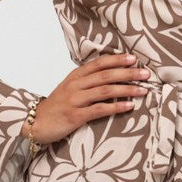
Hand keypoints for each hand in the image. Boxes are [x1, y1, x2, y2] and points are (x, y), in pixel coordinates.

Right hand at [20, 52, 151, 144]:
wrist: (35, 123)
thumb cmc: (56, 107)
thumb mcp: (69, 89)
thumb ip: (86, 81)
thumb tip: (110, 76)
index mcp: (75, 76)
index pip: (99, 63)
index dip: (117, 60)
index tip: (134, 59)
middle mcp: (76, 85)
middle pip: (106, 75)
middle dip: (128, 73)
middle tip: (145, 74)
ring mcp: (75, 100)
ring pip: (105, 90)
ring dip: (126, 89)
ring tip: (143, 90)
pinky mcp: (76, 116)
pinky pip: (99, 109)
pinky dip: (116, 107)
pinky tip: (129, 106)